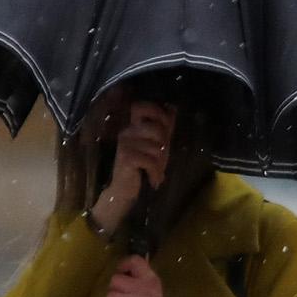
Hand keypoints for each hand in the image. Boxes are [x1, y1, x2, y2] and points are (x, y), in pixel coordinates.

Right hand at [87, 102, 176, 233]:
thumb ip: (164, 127)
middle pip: (156, 129)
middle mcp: (127, 132)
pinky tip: (152, 179)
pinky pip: (150, 161)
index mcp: (133, 126)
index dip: (157, 112)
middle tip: (160, 159)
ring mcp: (125, 144)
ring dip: (160, 164)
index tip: (166, 127)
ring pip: (156, 148)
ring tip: (155, 172)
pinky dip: (154, 172)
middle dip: (164, 146)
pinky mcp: (126, 157)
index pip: (141, 106)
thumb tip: (172, 107)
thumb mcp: (156, 145)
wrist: (124, 190)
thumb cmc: (142, 167)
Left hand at [102, 257, 164, 296]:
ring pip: (110, 296)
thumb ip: (140, 277)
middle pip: (115, 280)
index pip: (135, 261)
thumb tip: (124, 267)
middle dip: (115, 289)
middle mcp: (145, 289)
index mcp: (151, 280)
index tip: (122, 272)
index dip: (123, 265)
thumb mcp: (152, 290)